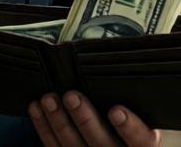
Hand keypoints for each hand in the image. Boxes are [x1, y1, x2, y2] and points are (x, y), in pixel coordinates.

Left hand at [28, 91, 160, 146]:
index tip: (116, 110)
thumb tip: (134, 43)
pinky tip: (36, 109)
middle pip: (102, 145)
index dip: (130, 127)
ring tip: (49, 99)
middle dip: (85, 120)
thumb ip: (136, 84)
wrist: (117, 142)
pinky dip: (44, 129)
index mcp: (144, 143)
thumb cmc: (132, 109)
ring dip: (59, 123)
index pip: (141, 141)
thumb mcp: (143, 104)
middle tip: (72, 95)